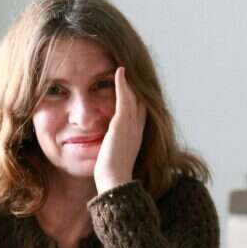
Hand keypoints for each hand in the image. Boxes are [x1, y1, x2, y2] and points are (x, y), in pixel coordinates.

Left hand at [94, 67, 146, 193]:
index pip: (140, 111)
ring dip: (130, 81)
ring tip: (124, 66)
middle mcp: (137, 128)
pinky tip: (119, 71)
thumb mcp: (113, 157)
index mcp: (136, 136)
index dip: (137, 98)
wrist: (114, 181)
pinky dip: (123, 83)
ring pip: (135, 96)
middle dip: (137, 86)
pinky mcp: (122, 122)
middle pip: (141, 100)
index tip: (133, 86)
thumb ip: (113, 148)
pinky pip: (125, 97)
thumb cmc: (110, 174)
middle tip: (131, 70)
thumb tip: (106, 147)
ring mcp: (132, 124)